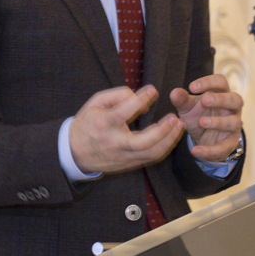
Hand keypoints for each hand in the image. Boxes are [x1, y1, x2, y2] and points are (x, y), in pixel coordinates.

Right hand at [69, 85, 185, 174]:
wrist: (75, 152)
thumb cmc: (88, 122)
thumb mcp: (96, 102)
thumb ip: (119, 96)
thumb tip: (143, 101)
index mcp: (104, 124)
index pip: (124, 112)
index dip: (140, 100)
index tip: (153, 90)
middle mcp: (114, 143)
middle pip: (143, 142)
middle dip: (163, 131)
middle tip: (175, 117)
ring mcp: (122, 157)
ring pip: (151, 154)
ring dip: (169, 141)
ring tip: (179, 126)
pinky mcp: (128, 165)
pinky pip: (150, 158)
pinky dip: (164, 148)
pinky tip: (171, 137)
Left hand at [170, 74, 242, 161]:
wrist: (203, 139)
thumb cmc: (199, 115)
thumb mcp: (188, 108)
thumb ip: (181, 100)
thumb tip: (174, 92)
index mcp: (222, 93)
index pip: (221, 82)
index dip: (208, 82)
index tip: (191, 87)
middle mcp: (232, 108)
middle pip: (235, 99)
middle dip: (221, 99)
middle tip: (204, 101)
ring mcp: (234, 125)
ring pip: (234, 122)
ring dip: (218, 122)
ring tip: (202, 122)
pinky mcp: (230, 143)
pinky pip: (224, 147)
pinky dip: (210, 150)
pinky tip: (195, 150)